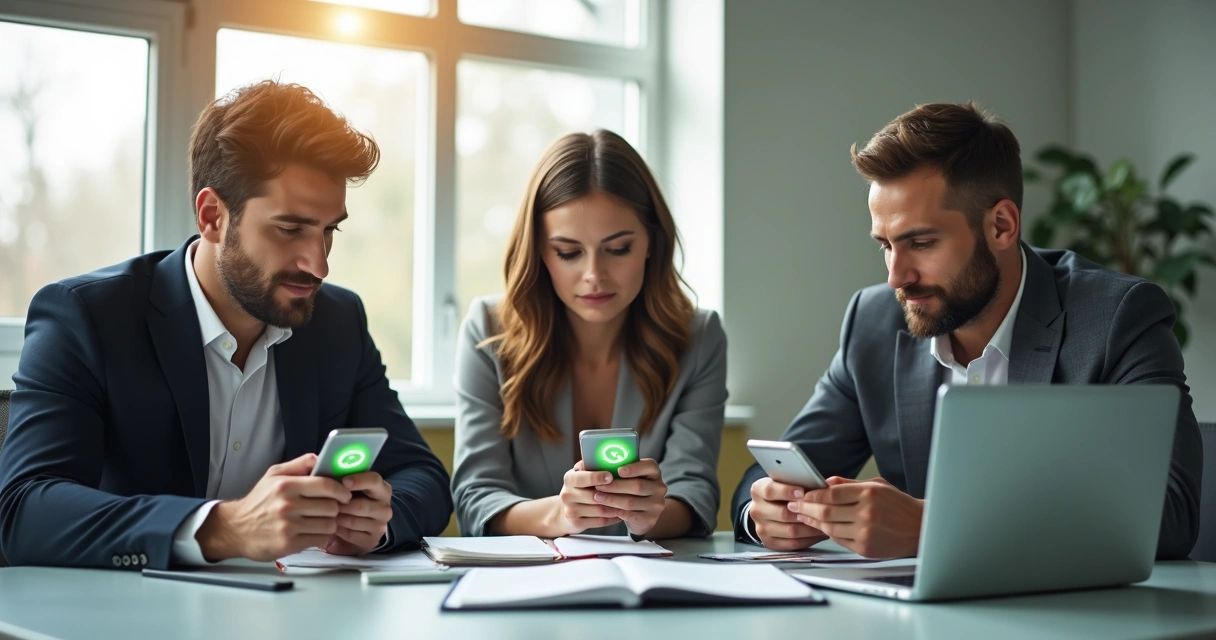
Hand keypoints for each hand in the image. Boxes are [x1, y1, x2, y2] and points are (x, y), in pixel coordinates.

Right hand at [196, 454, 351, 561]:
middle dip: (335, 507)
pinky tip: (313, 532)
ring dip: (329, 523)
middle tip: (331, 508)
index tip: (345, 494)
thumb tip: (320, 457)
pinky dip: (321, 536)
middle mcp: (287, 505)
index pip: (325, 485)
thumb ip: (299, 464)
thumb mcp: (273, 475)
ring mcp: (288, 526)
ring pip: (329, 524)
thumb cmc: (258, 502)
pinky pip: (320, 539)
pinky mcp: (289, 544)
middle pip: (331, 506)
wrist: (235, 529)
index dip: (341, 490)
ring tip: (321, 520)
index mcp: (286, 485)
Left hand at [321, 471, 393, 556]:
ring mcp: (380, 526)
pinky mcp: (372, 540)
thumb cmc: (348, 502)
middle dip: (341, 504)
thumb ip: (342, 477)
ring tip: (329, 514)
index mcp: (382, 489)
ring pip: (353, 521)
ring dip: (337, 518)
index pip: (375, 480)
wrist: (355, 528)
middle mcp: (385, 507)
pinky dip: (339, 531)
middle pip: (361, 505)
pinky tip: (334, 526)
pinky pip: (350, 535)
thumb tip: (324, 464)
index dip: (359, 480)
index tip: (343, 481)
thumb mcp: (350, 488)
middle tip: (328, 502)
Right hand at [556, 461, 623, 534]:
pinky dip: (612, 518)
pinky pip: (599, 521)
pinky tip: (619, 513)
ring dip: (615, 507)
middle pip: (593, 496)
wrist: (565, 509)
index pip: (582, 477)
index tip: (611, 476)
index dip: (597, 477)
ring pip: (599, 510)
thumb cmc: (580, 488)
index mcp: (569, 478)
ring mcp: (570, 510)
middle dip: (612, 494)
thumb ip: (592, 467)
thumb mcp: (582, 475)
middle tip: (627, 492)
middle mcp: (567, 494)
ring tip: (627, 503)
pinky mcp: (576, 523)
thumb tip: (611, 457)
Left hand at [593, 459, 667, 536]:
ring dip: (612, 499)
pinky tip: (606, 509)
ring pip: (631, 502)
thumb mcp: (631, 477)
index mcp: (655, 473)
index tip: (618, 470)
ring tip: (598, 497)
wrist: (643, 513)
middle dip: (615, 486)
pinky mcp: (651, 519)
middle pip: (638, 486)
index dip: (634, 468)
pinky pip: (631, 515)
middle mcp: (660, 488)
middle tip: (599, 486)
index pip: (649, 466)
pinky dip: (617, 512)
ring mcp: (657, 504)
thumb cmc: (632, 490)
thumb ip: (621, 470)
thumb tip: (598, 464)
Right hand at [749, 477, 827, 550]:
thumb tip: (817, 486)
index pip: (770, 491)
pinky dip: (809, 539)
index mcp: (758, 490)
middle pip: (783, 513)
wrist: (767, 510)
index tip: (803, 492)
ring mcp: (761, 528)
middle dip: (805, 512)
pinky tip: (819, 533)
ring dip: (811, 527)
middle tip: (822, 510)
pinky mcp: (769, 543)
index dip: (787, 491)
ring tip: (826, 522)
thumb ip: (795, 482)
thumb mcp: (783, 482)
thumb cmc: (781, 493)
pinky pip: (793, 544)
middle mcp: (756, 510)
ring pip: (791, 531)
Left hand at [788, 476, 922, 557]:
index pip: (831, 494)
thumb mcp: (876, 485)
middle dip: (806, 508)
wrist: (920, 529)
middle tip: (794, 506)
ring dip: (813, 522)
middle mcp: (867, 513)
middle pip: (825, 511)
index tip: (801, 494)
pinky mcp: (865, 548)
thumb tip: (825, 482)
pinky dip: (828, 533)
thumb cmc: (899, 505)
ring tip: (803, 516)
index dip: (812, 495)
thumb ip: (849, 484)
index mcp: (869, 494)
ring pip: (829, 527)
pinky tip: (822, 526)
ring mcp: (866, 533)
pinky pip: (839, 540)